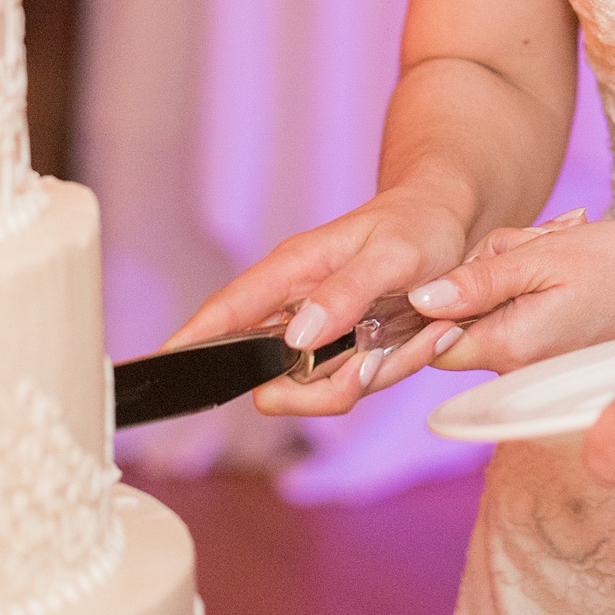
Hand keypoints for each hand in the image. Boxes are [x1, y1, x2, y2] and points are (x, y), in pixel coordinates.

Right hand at [162, 183, 470, 419]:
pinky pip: (357, 385)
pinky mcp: (346, 352)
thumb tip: (294, 338)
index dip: (191, 342)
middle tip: (376, 358)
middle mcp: (297, 306)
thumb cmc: (418, 224)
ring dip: (375, 373)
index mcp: (293, 270)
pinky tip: (428, 334)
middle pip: (271, 380)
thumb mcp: (394, 253)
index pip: (227, 310)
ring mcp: (320, 335)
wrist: (451, 222)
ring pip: (320, 391)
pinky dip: (395, 369)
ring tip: (421, 332)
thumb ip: (346, 292)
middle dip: (325, 386)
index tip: (163, 370)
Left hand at [418, 217, 614, 376]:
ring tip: (559, 244)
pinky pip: (524, 313)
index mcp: (509, 347)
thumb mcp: (548, 255)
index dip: (434, 298)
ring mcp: (540, 365)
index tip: (465, 258)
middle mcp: (519, 369)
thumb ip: (481, 278)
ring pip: (495, 310)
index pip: (433, 340)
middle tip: (531, 241)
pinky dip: (537, 281)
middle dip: (484, 271)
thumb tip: (420, 298)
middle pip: (464, 319)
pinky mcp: (558, 352)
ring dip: (514, 271)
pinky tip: (570, 258)